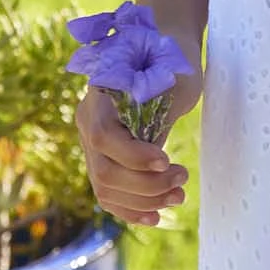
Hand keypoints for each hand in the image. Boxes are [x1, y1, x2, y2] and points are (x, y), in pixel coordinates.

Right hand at [75, 49, 203, 229]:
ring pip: (106, 188)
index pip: (105, 137)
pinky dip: (132, 208)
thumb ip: (160, 112)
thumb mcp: (172, 78)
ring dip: (145, 200)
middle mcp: (87, 123)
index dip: (134, 156)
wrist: (160, 54)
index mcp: (99, 97)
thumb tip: (157, 158)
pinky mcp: (103, 160)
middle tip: (183, 178)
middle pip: (104, 171)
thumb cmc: (172, 63)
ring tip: (179, 195)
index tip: (167, 161)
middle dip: (146, 185)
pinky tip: (156, 215)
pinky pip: (110, 194)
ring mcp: (91, 145)